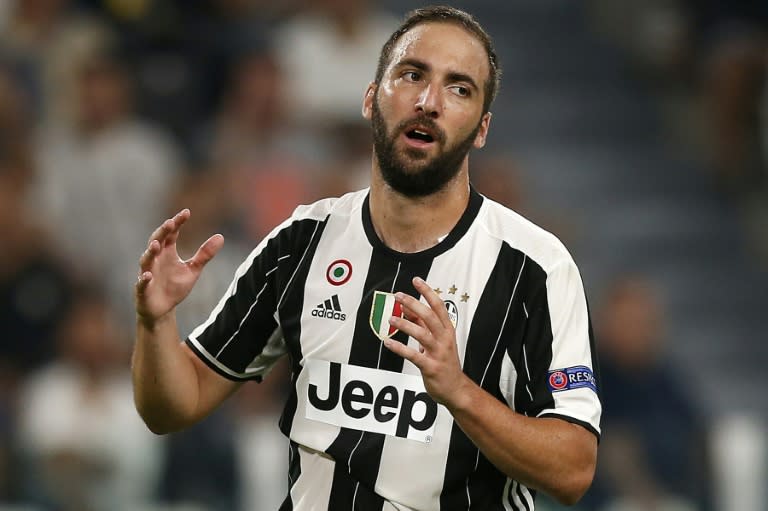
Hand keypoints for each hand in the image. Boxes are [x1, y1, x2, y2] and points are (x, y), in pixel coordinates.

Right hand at [135, 209, 223, 327]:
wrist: (163, 309)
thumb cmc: (175, 286)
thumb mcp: (194, 270)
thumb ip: (205, 254)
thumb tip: (221, 236)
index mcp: (167, 252)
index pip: (171, 234)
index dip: (177, 223)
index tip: (187, 212)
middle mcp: (155, 260)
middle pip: (156, 241)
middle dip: (162, 232)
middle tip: (170, 223)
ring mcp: (147, 273)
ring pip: (146, 260)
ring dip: (150, 252)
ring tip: (156, 244)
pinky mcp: (143, 289)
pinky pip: (141, 283)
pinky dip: (144, 279)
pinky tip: (148, 275)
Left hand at [384, 277, 471, 407]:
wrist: (456, 389)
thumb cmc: (445, 362)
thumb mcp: (437, 340)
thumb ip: (422, 324)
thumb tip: (407, 308)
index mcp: (447, 330)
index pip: (438, 306)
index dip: (427, 292)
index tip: (416, 280)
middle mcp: (444, 339)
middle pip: (430, 316)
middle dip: (413, 303)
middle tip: (398, 296)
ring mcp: (438, 353)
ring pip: (422, 334)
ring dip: (405, 325)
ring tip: (391, 319)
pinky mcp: (430, 367)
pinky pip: (413, 355)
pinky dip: (399, 348)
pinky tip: (388, 342)